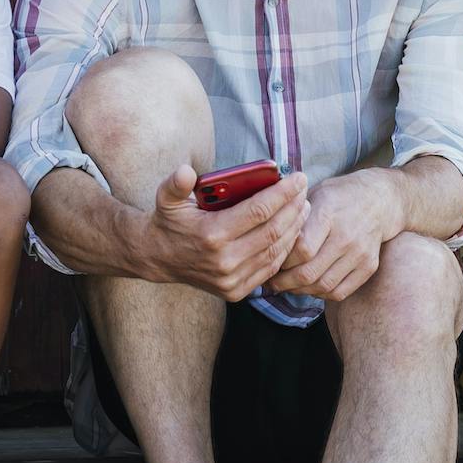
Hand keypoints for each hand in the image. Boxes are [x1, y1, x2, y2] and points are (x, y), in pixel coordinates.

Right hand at [132, 163, 309, 300]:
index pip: (258, 211)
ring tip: (302, 205)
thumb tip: (187, 171)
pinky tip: (292, 229)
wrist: (158, 258)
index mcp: (211, 235)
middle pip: (273, 230)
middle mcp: (224, 261)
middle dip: (293, 207)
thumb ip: (176, 183)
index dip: (282, 193)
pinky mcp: (236, 291)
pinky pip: (269, 268)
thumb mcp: (166, 198)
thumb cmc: (169, 221)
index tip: (298, 177)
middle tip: (304, 187)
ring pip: (276, 251)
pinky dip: (284, 248)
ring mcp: (232, 279)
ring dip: (294, 227)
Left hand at [267, 174, 397, 301]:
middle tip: (271, 282)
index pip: (300, 250)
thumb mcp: (313, 194)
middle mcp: (346, 236)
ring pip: (323, 286)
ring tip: (287, 286)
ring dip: (300, 291)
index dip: (281, 260)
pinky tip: (310, 287)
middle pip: (309, 272)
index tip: (269, 260)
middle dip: (284, 282)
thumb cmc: (338, 196)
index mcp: (328, 214)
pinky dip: (320, 294)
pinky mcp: (369, 266)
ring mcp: (360, 253)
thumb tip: (263, 239)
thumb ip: (292, 216)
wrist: (379, 200)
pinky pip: (340, 292)